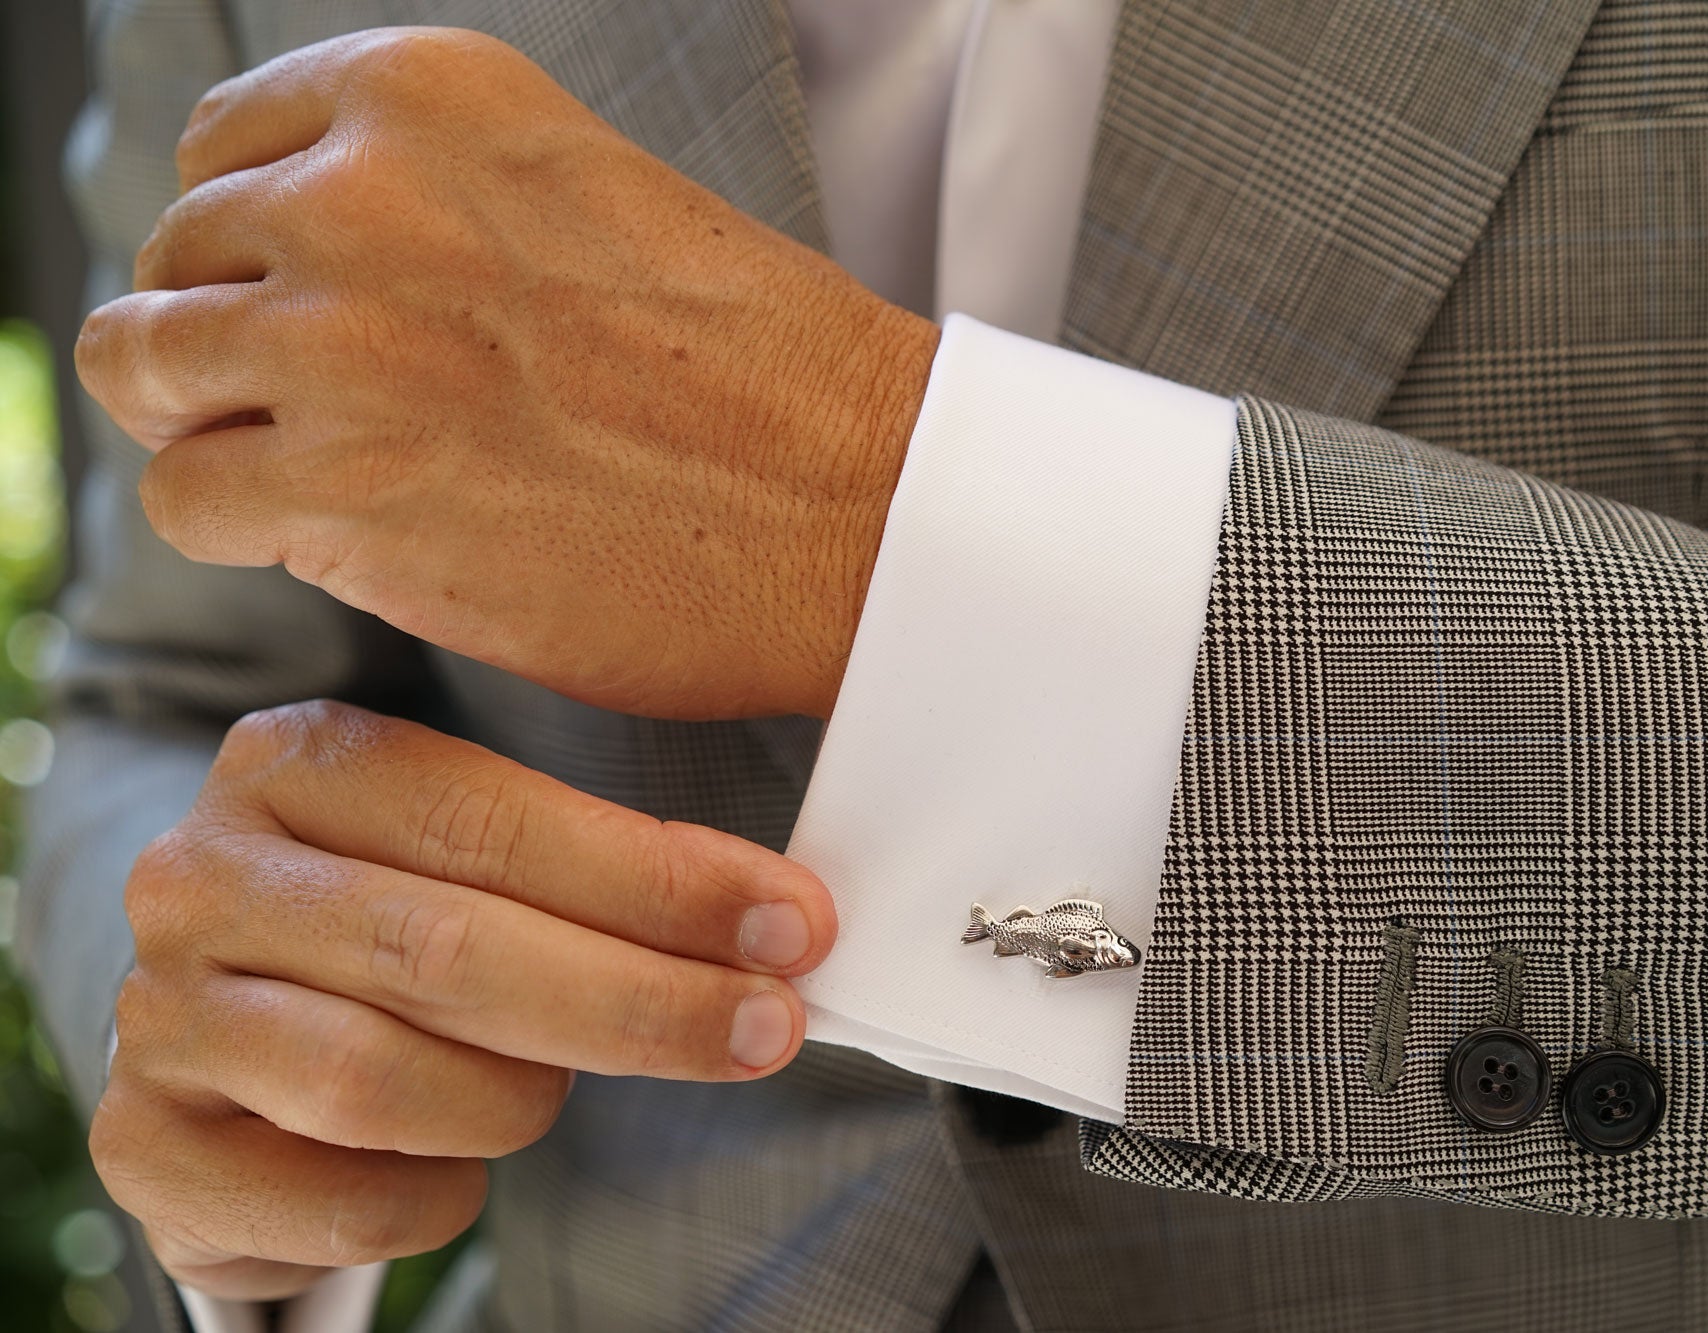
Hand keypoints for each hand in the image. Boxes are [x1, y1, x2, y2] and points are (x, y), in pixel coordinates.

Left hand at [74, 27, 938, 720]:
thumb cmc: (761, 374)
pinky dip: (241, 529)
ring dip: (217, 429)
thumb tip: (303, 270)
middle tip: (333, 415)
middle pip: (175, 258)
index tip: (317, 312)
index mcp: (431, 94)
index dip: (254, 248)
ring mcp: (341, 337)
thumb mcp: (589, 195)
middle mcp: (363, 191)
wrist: (860, 506)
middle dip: (232, 343)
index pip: (223, 149)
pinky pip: (181, 496)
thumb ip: (435, 203)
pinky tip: (344, 538)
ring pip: (144, 367)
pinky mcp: (342, 487)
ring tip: (328, 476)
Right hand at [90, 700, 835, 1299]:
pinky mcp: (143, 1145)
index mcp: (296, 762)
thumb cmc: (403, 922)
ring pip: (382, 1082)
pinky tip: (456, 1164)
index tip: (792, 923)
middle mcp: (202, 875)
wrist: (241, 1028)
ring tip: (549, 1092)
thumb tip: (783, 919)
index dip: (656, 882)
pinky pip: (341, 1202)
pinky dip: (436, 1197)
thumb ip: (609, 869)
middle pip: (445, 950)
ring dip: (515, 1101)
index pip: (493, 822)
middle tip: (766, 1028)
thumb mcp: (487, 857)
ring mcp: (158, 1014)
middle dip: (637, 1001)